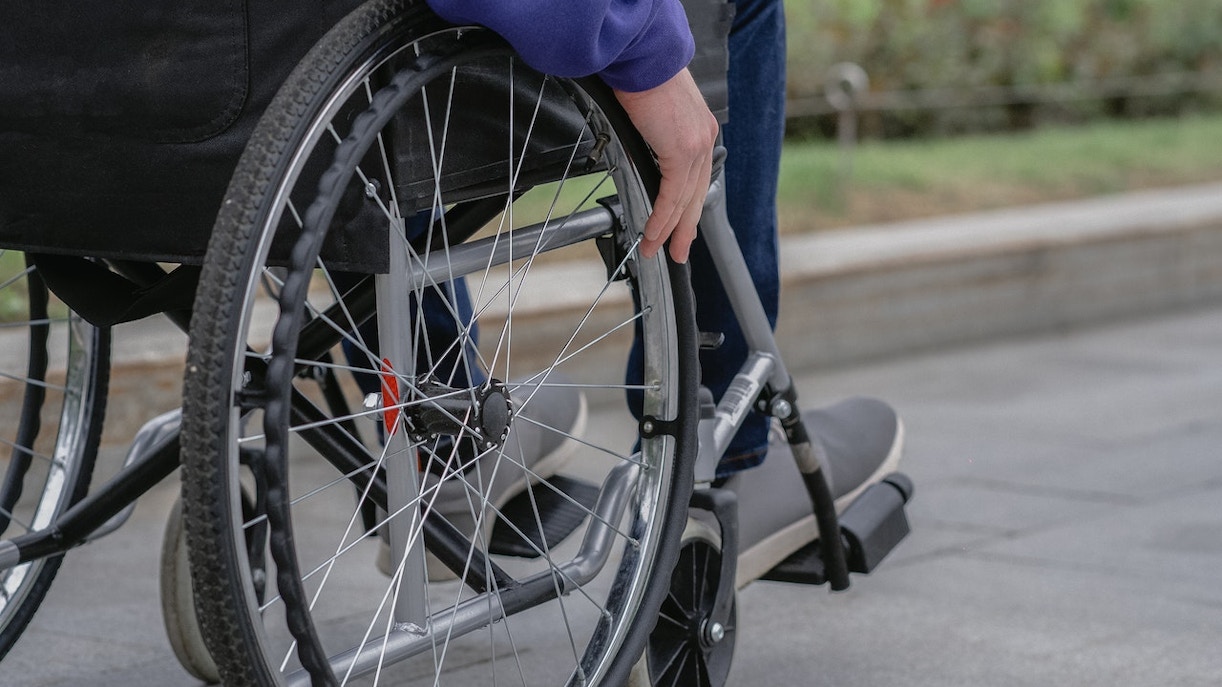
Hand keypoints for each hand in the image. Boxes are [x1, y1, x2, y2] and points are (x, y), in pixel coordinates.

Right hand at [613, 69, 718, 262]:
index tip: (679, 224)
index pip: (696, 178)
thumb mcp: (652, 113)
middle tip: (677, 251)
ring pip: (684, 200)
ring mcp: (696, 146)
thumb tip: (639, 155)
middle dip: (685, 227)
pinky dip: (661, 217)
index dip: (688, 206)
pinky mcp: (682, 151)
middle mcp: (704, 139)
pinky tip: (652, 233)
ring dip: (668, 229)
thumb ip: (653, 138)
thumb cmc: (641, 77)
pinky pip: (672, 195)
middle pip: (696, 195)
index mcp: (700, 129)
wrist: (642, 58)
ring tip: (655, 250)